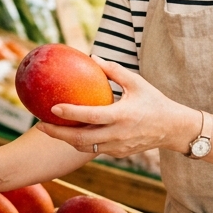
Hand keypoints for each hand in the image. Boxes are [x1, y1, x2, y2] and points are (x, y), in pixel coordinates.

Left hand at [36, 57, 196, 158]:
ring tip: (51, 130)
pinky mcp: (119, 154)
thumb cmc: (154, 101)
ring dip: (66, 140)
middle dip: (57, 134)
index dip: (70, 113)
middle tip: (39, 125)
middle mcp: (118, 134)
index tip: (52, 107)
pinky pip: (95, 150)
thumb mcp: (137, 82)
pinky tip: (72, 133)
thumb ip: (114, 71)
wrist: (173, 129)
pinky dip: (82, 142)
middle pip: (80, 139)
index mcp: (122, 115)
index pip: (91, 116)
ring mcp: (118, 147)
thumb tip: (92, 58)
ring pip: (85, 147)